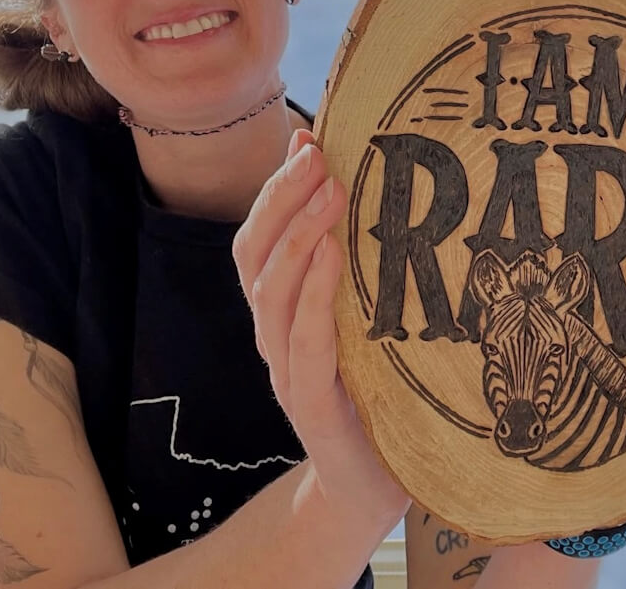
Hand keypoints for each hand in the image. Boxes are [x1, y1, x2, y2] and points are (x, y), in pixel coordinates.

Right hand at [232, 128, 410, 531]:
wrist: (369, 486)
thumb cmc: (372, 391)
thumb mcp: (361, 318)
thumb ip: (347, 263)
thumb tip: (350, 195)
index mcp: (281, 313)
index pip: (259, 240)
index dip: (275, 189)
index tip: (307, 139)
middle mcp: (272, 336)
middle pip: (254, 257)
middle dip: (281, 199)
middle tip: (316, 154)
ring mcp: (286, 372)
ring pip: (271, 293)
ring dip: (298, 234)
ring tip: (329, 189)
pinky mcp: (311, 405)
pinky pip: (303, 344)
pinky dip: (313, 295)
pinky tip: (332, 254)